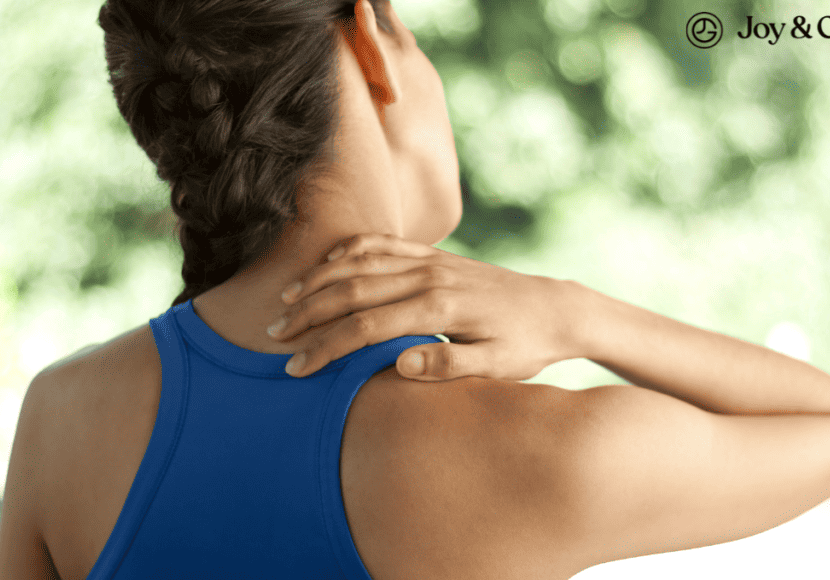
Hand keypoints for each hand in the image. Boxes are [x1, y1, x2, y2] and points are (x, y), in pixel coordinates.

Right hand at [268, 233, 582, 380]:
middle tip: (274, 334)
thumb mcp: (497, 365)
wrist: (555, 307)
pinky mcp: (434, 255)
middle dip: (309, 313)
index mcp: (440, 308)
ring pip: (360, 263)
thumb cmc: (526, 344)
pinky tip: (326, 265)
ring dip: (320, 280)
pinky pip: (382, 244)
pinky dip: (349, 251)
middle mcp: (429, 277)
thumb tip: (398, 366)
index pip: (367, 327)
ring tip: (287, 300)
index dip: (326, 346)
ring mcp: (430, 260)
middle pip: (352, 291)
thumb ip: (449, 366)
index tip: (296, 366)